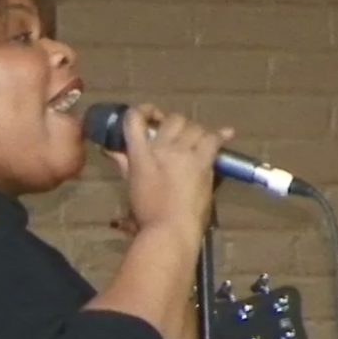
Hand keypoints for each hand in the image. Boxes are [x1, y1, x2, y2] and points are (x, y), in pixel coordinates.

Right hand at [112, 102, 224, 239]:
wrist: (171, 228)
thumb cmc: (146, 213)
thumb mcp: (131, 185)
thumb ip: (123, 163)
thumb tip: (111, 150)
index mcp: (140, 155)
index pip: (135, 119)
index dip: (142, 110)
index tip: (149, 115)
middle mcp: (163, 148)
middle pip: (172, 119)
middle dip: (173, 122)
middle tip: (175, 132)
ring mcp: (185, 154)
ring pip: (194, 126)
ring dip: (195, 130)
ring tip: (195, 139)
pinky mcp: (204, 162)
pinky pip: (213, 139)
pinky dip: (219, 135)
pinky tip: (225, 134)